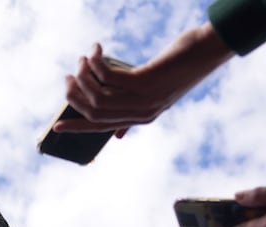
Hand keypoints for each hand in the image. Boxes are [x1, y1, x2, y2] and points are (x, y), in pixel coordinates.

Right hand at [57, 23, 232, 133]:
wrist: (208, 51)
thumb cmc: (180, 67)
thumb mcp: (157, 92)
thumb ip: (135, 112)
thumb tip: (118, 136)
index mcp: (142, 117)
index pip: (102, 128)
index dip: (77, 127)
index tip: (56, 128)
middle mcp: (142, 112)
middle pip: (95, 111)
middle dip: (75, 94)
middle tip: (68, 77)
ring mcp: (144, 98)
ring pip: (98, 95)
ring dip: (84, 76)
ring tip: (82, 59)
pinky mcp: (145, 81)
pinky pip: (108, 76)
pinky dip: (96, 62)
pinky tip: (96, 50)